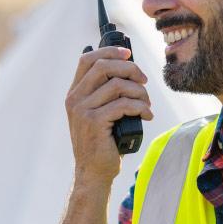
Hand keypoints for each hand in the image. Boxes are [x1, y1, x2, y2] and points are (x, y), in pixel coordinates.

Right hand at [66, 46, 152, 184]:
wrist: (93, 172)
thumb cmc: (102, 142)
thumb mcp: (97, 113)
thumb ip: (104, 93)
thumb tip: (128, 68)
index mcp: (74, 93)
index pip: (87, 59)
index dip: (109, 51)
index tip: (128, 53)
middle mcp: (75, 99)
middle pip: (104, 67)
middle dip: (130, 69)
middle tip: (144, 81)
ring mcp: (83, 111)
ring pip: (117, 85)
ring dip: (139, 92)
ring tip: (147, 104)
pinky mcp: (94, 123)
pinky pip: (123, 105)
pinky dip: (141, 107)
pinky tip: (147, 116)